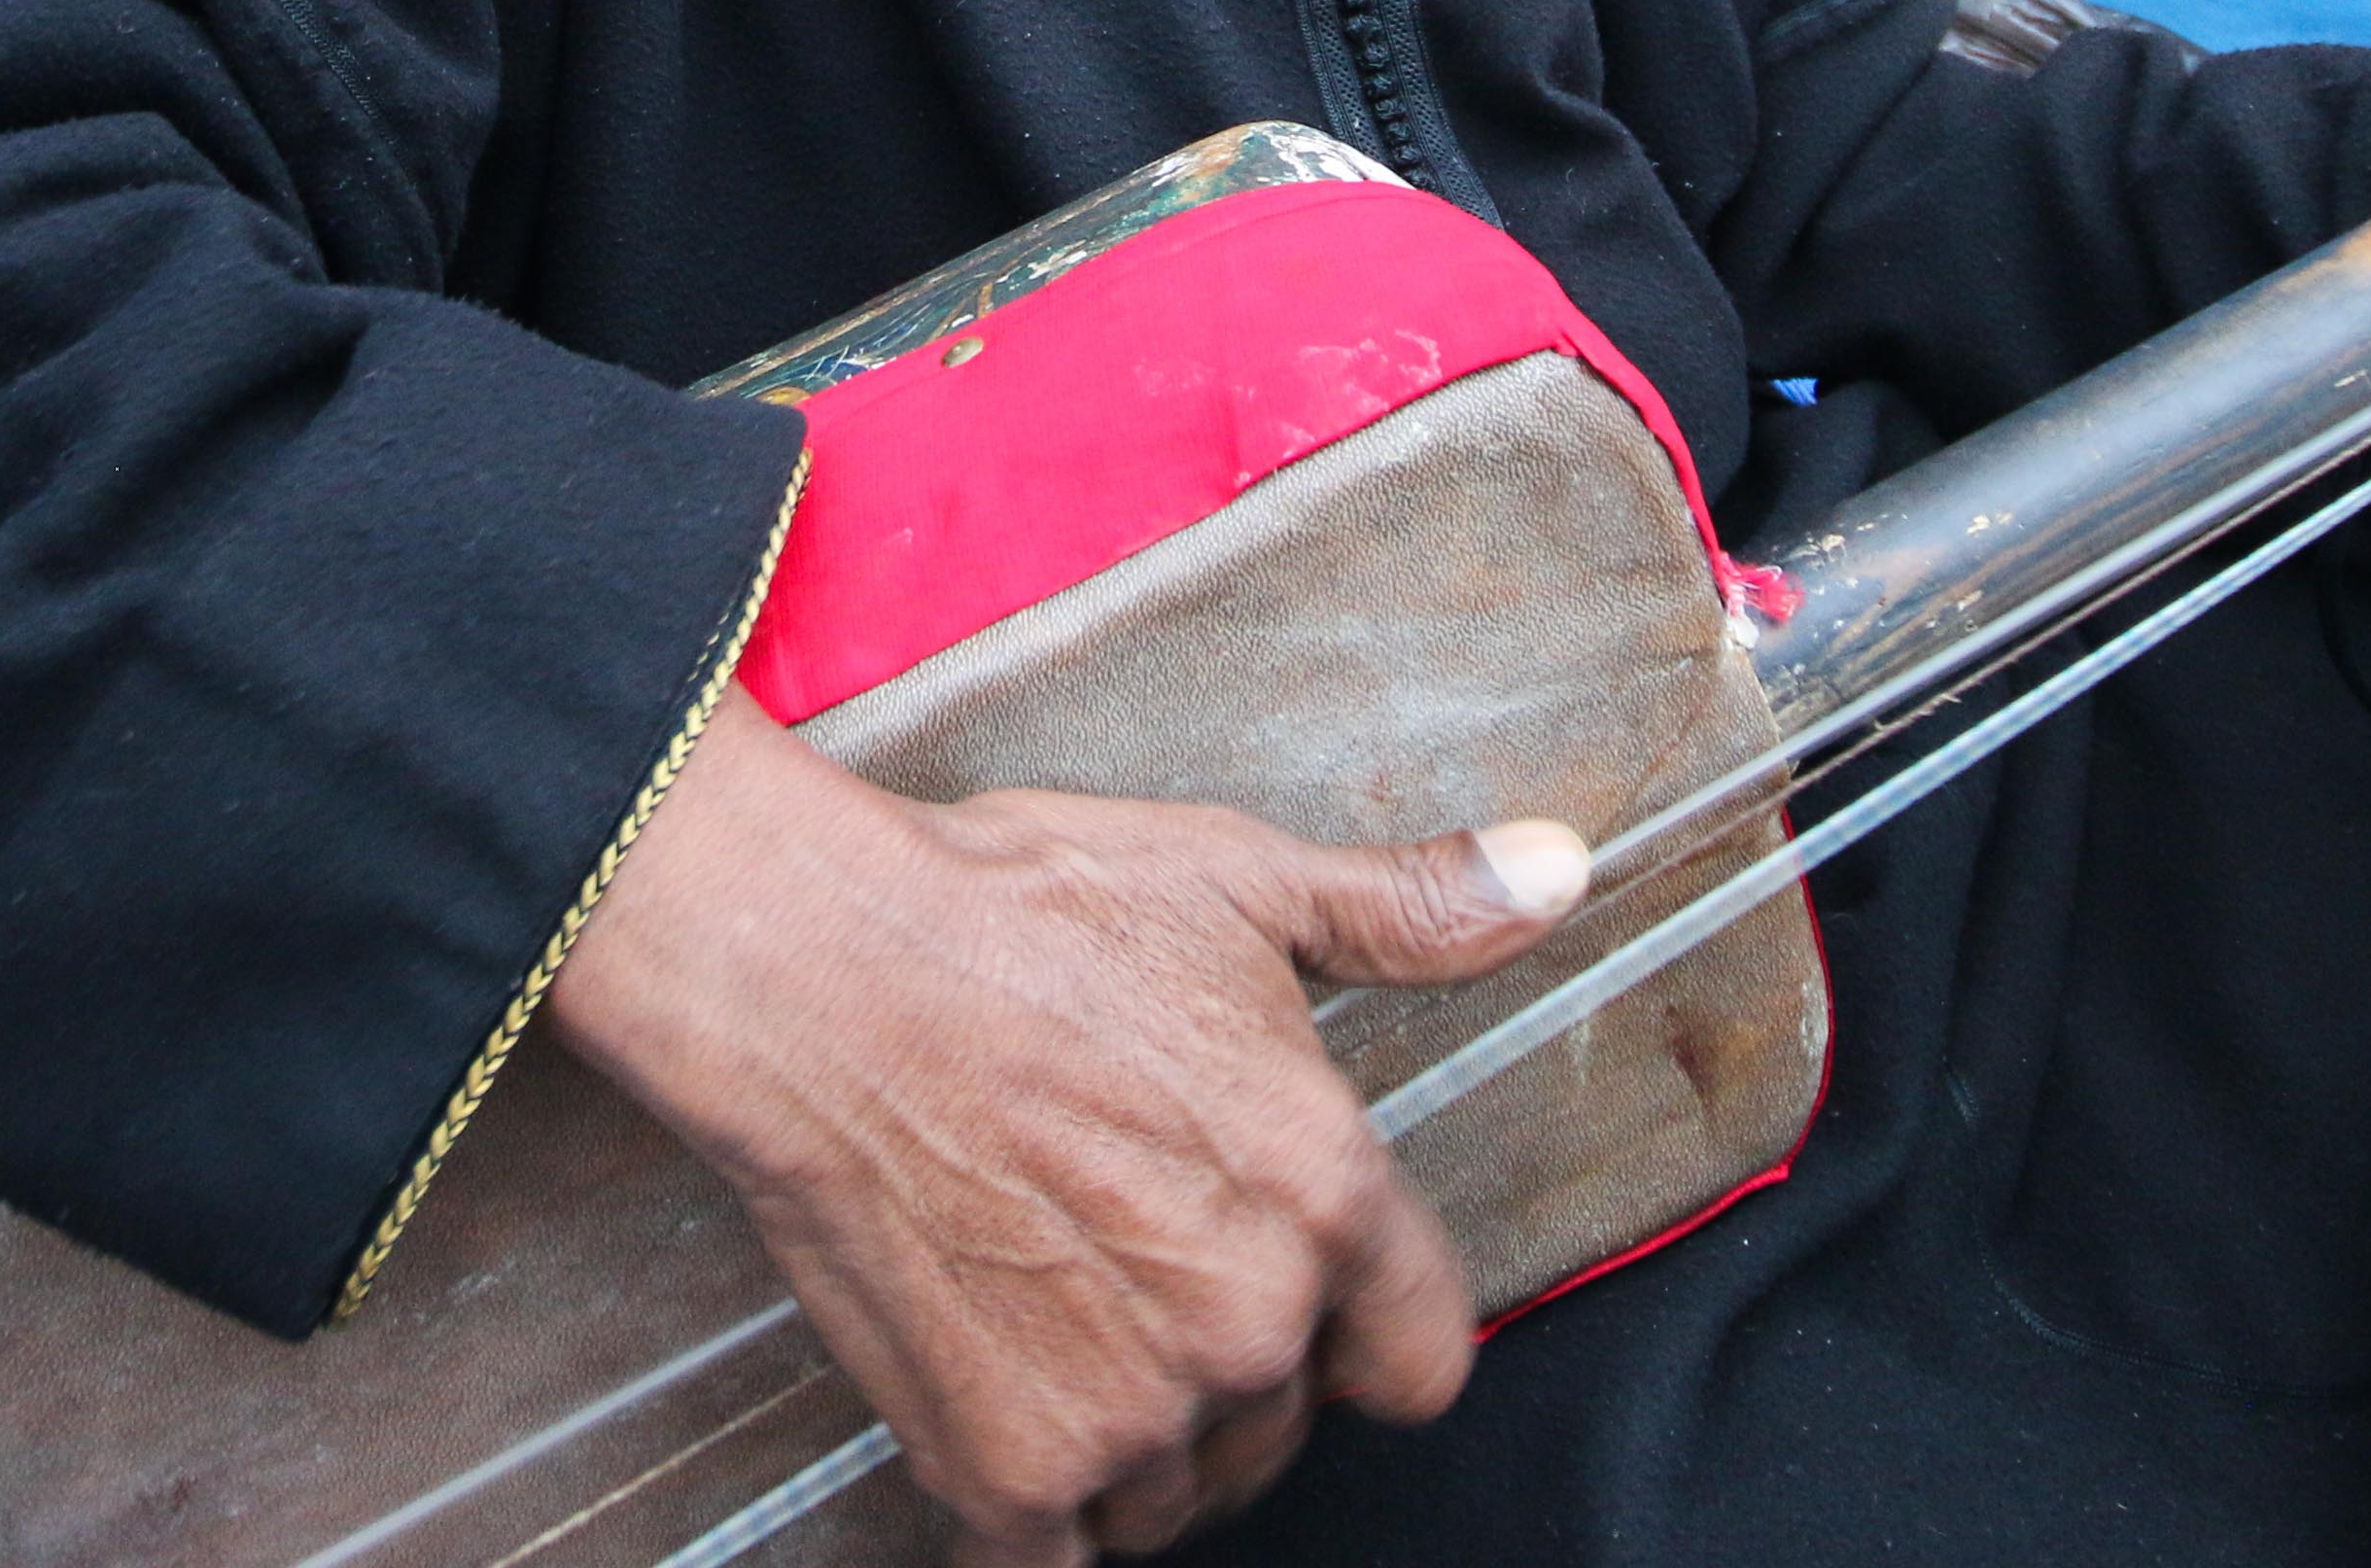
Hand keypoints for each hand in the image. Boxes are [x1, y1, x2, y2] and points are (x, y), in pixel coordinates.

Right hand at [546, 701, 1588, 1562]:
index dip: (1362, 1327)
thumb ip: (1407, 909)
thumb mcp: (1235, 879)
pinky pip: (1064, 1552)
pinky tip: (1002, 1390)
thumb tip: (1552, 871)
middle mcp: (1248, 1321)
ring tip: (1059, 1309)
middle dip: (1229, 1361)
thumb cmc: (1011, 917)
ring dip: (1139, 1434)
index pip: (1420, 1359)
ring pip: (1181, 1492)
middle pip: (1288, 1423)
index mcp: (1326, 1192)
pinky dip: (1039, 1496)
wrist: (818, 976)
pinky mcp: (1008, 1468)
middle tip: (1128, 1257)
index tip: (1297, 1292)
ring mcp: (1130, 1411)